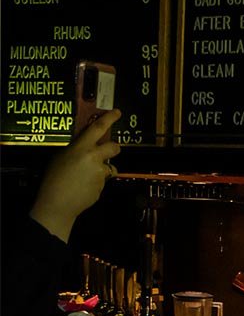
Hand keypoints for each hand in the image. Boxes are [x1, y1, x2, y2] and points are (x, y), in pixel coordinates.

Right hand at [29, 110, 121, 242]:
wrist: (57, 203)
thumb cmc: (54, 178)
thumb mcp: (60, 156)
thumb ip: (75, 148)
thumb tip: (85, 144)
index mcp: (81, 147)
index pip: (98, 128)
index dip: (110, 118)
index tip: (117, 113)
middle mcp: (94, 158)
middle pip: (114, 147)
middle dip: (114, 148)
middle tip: (110, 150)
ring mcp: (100, 173)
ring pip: (109, 167)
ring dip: (103, 169)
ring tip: (87, 176)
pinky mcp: (102, 186)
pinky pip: (103, 181)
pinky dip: (96, 182)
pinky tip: (84, 187)